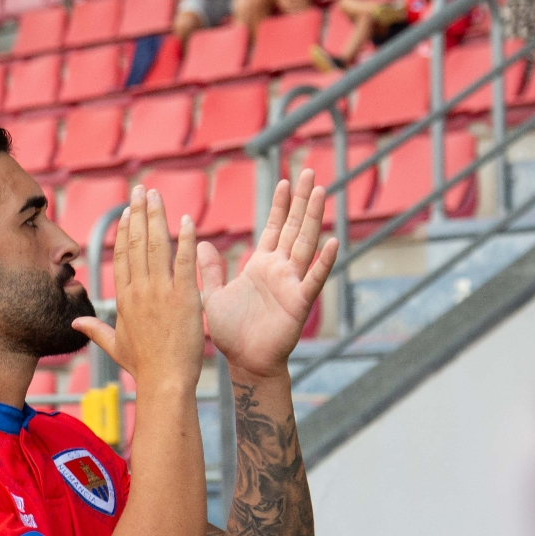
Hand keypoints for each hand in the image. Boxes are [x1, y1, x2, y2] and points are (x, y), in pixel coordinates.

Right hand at [74, 185, 203, 388]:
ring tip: (157, 195)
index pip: (122, 256)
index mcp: (124, 299)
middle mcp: (139, 290)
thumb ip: (95, 330)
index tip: (126, 212)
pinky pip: (184, 261)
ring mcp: (161, 291)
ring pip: (157, 245)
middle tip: (142, 190)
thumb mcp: (114, 346)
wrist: (165, 381)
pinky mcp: (184, 296)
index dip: (124, 231)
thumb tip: (75, 322)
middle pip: (137, 243)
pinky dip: (186, 239)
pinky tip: (187, 221)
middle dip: (138, 213)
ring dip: (156, 216)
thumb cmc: (143, 366)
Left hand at [202, 171, 338, 380]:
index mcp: (261, 265)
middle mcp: (280, 270)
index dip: (280, 205)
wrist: (244, 363)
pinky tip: (333, 242)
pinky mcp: (298, 303)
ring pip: (305, 244)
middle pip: (294, 228)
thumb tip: (201, 244)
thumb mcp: (214, 295)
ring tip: (321, 193)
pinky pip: (313, 279)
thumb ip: (211, 270)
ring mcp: (291, 284)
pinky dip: (324, 262)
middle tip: (311, 172)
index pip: (274, 228)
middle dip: (302, 200)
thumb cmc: (230, 333)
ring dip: (313, 218)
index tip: (285, 180)